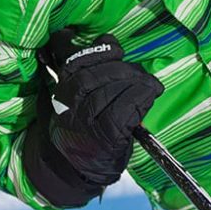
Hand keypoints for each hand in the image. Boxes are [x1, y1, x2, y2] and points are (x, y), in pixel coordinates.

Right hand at [24, 30, 162, 205]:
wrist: (77, 170)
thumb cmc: (84, 128)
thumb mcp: (77, 99)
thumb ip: (86, 70)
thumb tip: (101, 39)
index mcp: (60, 93)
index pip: (72, 64)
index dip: (95, 52)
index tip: (114, 47)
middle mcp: (67, 108)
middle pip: (90, 78)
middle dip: (120, 69)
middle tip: (139, 72)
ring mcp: (83, 126)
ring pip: (106, 94)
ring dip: (134, 83)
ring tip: (150, 83)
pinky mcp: (103, 140)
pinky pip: (121, 114)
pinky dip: (138, 100)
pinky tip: (148, 96)